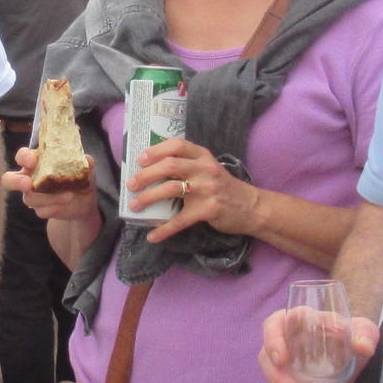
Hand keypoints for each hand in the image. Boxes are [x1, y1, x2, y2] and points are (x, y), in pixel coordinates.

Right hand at [3, 145, 97, 223]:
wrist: (85, 200)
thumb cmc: (79, 176)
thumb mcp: (86, 167)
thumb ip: (85, 162)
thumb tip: (87, 160)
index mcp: (37, 162)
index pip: (22, 156)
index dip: (24, 157)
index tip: (33, 160)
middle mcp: (29, 177)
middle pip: (8, 180)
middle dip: (16, 182)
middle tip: (28, 184)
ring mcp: (33, 195)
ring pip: (29, 198)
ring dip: (48, 197)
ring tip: (68, 195)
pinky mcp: (40, 209)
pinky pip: (40, 211)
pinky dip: (53, 208)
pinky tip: (64, 205)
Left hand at [128, 139, 258, 244]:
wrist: (251, 207)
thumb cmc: (224, 187)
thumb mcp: (209, 169)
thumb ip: (188, 166)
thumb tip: (154, 170)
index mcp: (203, 156)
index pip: (177, 145)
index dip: (156, 150)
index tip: (140, 159)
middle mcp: (204, 169)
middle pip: (169, 166)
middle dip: (145, 175)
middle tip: (131, 184)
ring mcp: (207, 189)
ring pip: (170, 189)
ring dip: (148, 197)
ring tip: (135, 205)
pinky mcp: (207, 210)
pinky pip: (180, 220)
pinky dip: (164, 229)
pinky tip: (152, 236)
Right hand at [259, 307, 375, 382]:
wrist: (353, 353)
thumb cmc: (352, 335)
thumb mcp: (364, 331)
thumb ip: (365, 335)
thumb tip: (363, 347)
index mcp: (297, 321)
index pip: (274, 325)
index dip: (273, 340)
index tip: (282, 359)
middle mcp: (284, 340)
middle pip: (266, 357)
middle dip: (277, 378)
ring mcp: (284, 363)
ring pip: (271, 378)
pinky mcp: (288, 381)